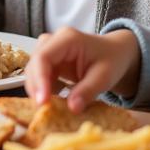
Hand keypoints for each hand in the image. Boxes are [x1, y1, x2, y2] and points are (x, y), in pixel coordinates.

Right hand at [24, 27, 141, 111]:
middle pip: (34, 64)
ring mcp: (49, 50)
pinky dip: (44, 90)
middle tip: (44, 110)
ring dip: (39, 89)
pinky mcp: (49, 61)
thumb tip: (72, 108)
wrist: (116, 52)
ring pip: (33, 71)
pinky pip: (40, 76)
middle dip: (36, 88)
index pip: (44, 57)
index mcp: (67, 38)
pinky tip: (56, 99)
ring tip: (51, 107)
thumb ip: (87, 91)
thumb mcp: (104, 77)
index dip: (39, 80)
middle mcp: (53, 41)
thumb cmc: (112, 60)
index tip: (42, 102)